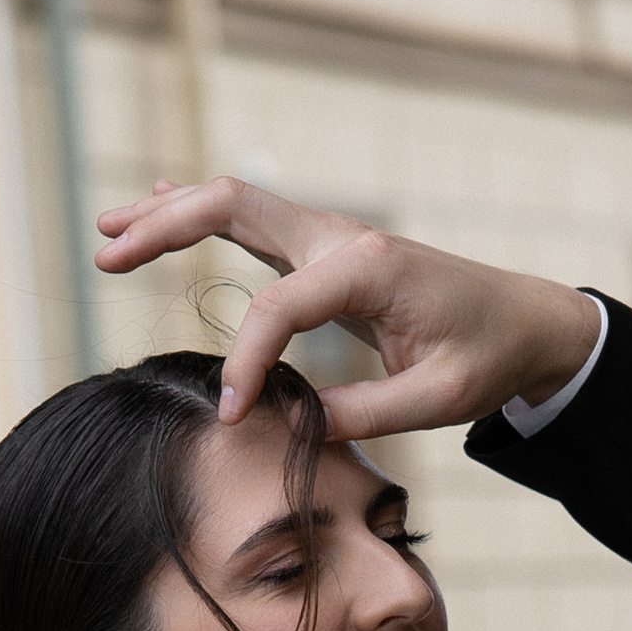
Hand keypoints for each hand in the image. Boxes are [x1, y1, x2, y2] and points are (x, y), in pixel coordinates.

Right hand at [93, 176, 599, 440]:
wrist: (525, 321)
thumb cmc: (488, 356)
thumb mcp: (440, 399)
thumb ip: (367, 412)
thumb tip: (295, 425)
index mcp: (368, 268)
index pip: (278, 307)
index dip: (245, 362)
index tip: (230, 413)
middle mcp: (342, 239)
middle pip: (234, 207)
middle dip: (166, 228)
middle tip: (106, 256)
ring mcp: (331, 238)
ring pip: (235, 205)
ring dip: (170, 216)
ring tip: (108, 233)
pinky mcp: (326, 253)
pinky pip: (251, 223)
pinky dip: (201, 216)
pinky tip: (156, 209)